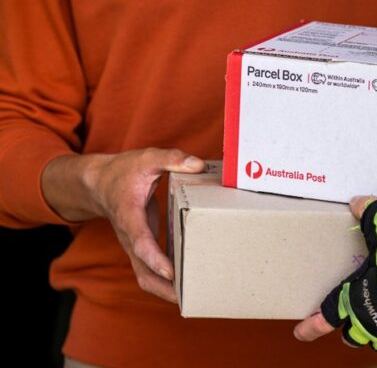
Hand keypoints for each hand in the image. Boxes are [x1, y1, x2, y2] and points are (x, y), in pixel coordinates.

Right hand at [42, 148, 204, 301]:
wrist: (97, 183)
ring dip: (165, 291)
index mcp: (129, 214)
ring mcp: (133, 245)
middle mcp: (129, 236)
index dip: (154, 257)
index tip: (171, 272)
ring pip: (144, 276)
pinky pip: (149, 271)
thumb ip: (171, 159)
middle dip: (163, 288)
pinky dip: (164, 283)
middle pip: (142, 271)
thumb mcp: (146, 158)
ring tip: (191, 300)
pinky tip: (187, 286)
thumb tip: (198, 164)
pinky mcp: (139, 248)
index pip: (140, 240)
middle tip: (189, 298)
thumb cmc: (123, 171)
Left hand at [294, 196, 376, 352]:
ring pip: (376, 341)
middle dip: (348, 331)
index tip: (301, 332)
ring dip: (374, 333)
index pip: (328, 315)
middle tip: (348, 326)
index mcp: (356, 297)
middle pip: (352, 335)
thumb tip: (358, 201)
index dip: (313, 326)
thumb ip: (372, 215)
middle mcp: (371, 321)